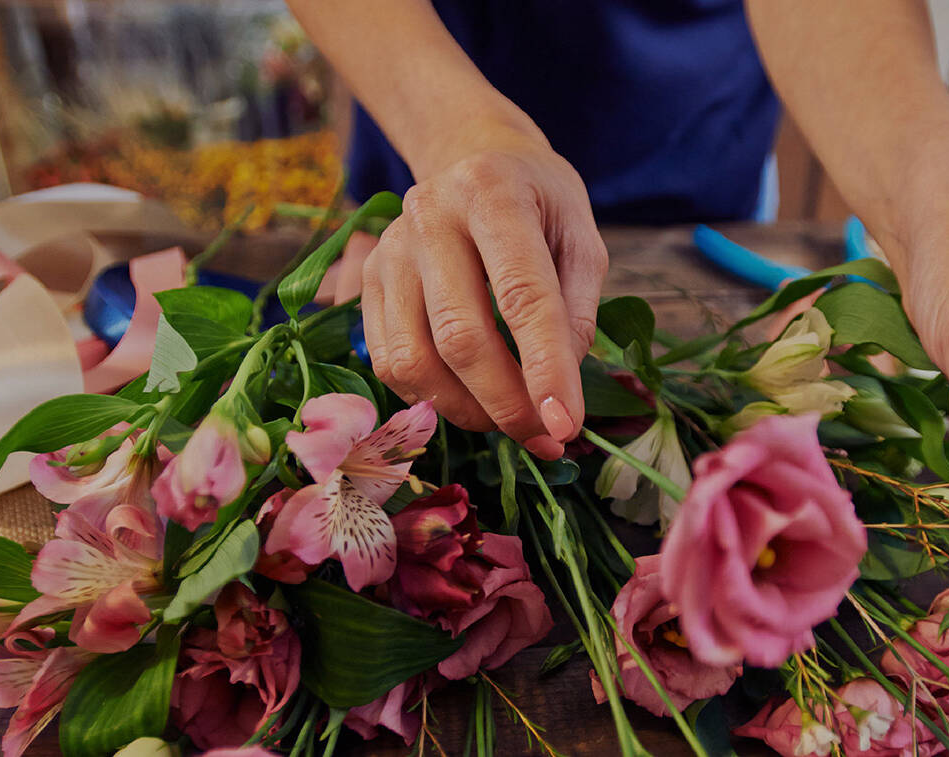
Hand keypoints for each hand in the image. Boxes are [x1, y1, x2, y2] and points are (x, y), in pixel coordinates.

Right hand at [359, 125, 608, 459]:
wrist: (472, 156)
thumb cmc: (538, 202)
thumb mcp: (580, 236)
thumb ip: (578, 308)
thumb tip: (557, 390)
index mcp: (492, 193)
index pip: (520, 294)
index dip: (544, 367)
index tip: (565, 424)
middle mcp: (429, 216)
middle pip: (460, 336)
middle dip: (506, 403)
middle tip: (545, 436)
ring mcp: (390, 249)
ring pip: (415, 360)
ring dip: (467, 410)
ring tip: (509, 420)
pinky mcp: (368, 279)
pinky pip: (390, 362)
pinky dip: (432, 398)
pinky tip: (470, 399)